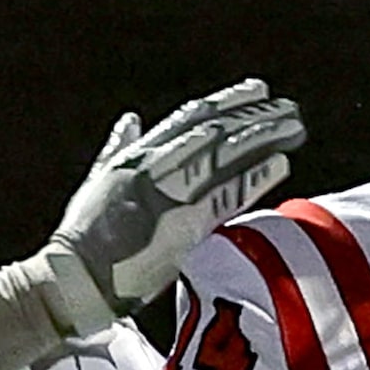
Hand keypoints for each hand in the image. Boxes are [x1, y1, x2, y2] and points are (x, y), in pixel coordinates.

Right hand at [37, 81, 303, 333]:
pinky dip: (253, 178)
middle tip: (289, 109)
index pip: (191, 118)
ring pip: (225, 155)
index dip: (228, 102)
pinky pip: (226, 195)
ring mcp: (169, 193)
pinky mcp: (182, 224)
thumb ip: (118, 147)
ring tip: (294, 129)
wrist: (75, 278)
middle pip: (216, 130)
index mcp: (136, 154)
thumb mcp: (97, 180)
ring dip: (263, 139)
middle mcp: (155, 165)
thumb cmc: (82, 236)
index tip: (258, 90)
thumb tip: (130, 119)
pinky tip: (280, 165)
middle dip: (255, 116)